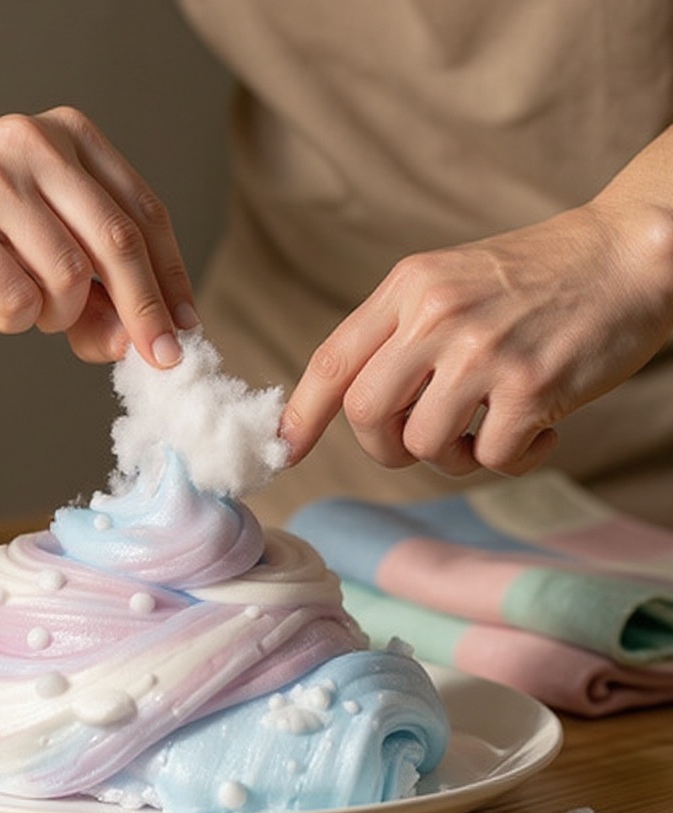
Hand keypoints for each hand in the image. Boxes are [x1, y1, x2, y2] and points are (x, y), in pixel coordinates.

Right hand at [0, 106, 195, 365]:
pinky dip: (15, 320)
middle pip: (118, 244)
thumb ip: (93, 289)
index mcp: (72, 137)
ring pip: (68, 277)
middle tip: (156, 359)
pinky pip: (16, 297)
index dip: (170, 280)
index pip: (144, 215)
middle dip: (144, 313)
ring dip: (58, 317)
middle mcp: (35, 144)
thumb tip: (136, 344)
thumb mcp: (44, 247)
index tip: (183, 331)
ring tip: (31, 310)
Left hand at [280, 201, 672, 475]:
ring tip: (490, 429)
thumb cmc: (535, 278)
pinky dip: (514, 459)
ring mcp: (483, 351)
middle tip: (424, 442)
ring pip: (425, 445)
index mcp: (409, 287)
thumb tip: (353, 405)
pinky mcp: (532, 386)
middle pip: (367, 415)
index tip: (283, 450)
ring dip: (455, 457)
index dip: (302, 413)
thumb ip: (398, 333)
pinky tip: (541, 430)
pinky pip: (493, 458)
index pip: (333, 359)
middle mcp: (436, 315)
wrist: (628, 254)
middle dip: (386, 448)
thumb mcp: (448, 281)